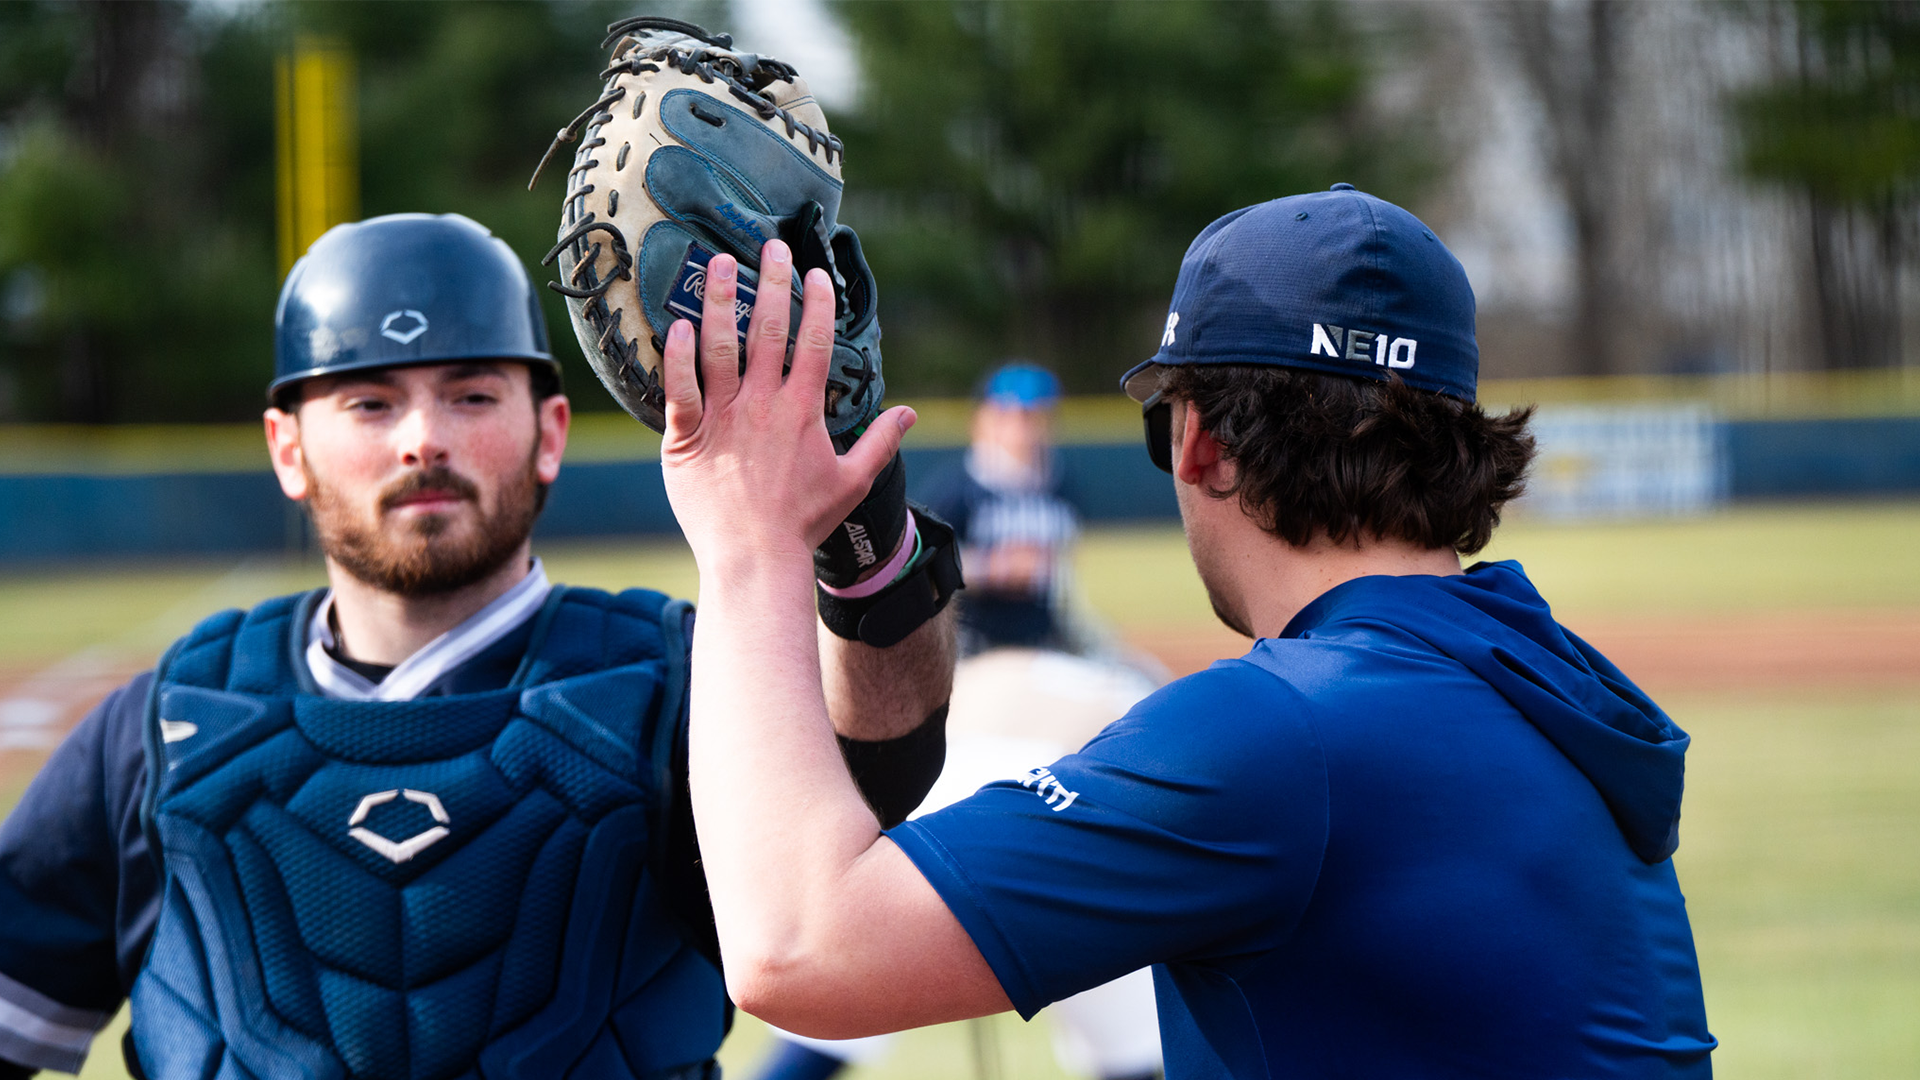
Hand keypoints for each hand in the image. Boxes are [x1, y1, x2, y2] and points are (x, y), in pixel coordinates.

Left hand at [660, 239, 913, 572]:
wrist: (755, 558)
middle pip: (768, 331)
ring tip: (717, 263)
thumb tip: (908, 414)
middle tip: (769, 247)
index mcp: (802, 411)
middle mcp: (763, 405)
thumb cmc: (803, 523)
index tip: (816, 272)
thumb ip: (880, 442)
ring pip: (719, 347)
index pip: (813, 343)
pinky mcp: (687, 437)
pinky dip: (677, 357)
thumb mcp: (852, 482)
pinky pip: (679, 388)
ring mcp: (723, 418)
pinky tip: (676, 325)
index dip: (816, 304)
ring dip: (719, 301)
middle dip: (771, 284)